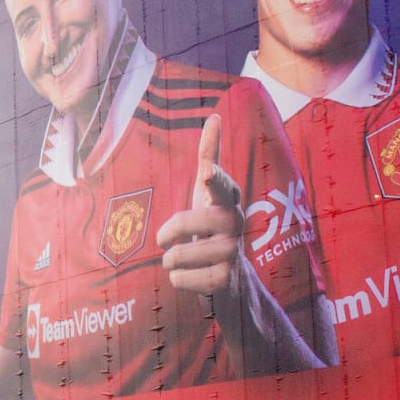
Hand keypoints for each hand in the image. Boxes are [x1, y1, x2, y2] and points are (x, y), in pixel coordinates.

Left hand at [157, 115, 246, 295]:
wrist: (234, 282)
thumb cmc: (213, 229)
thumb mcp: (207, 193)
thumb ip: (209, 157)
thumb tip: (214, 117)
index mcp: (228, 201)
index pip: (223, 186)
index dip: (215, 179)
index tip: (207, 173)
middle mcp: (236, 224)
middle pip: (191, 221)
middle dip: (169, 231)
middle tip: (164, 241)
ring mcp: (235, 253)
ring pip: (181, 254)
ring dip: (170, 260)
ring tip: (177, 261)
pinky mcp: (228, 281)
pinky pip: (185, 279)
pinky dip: (178, 280)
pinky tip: (189, 277)